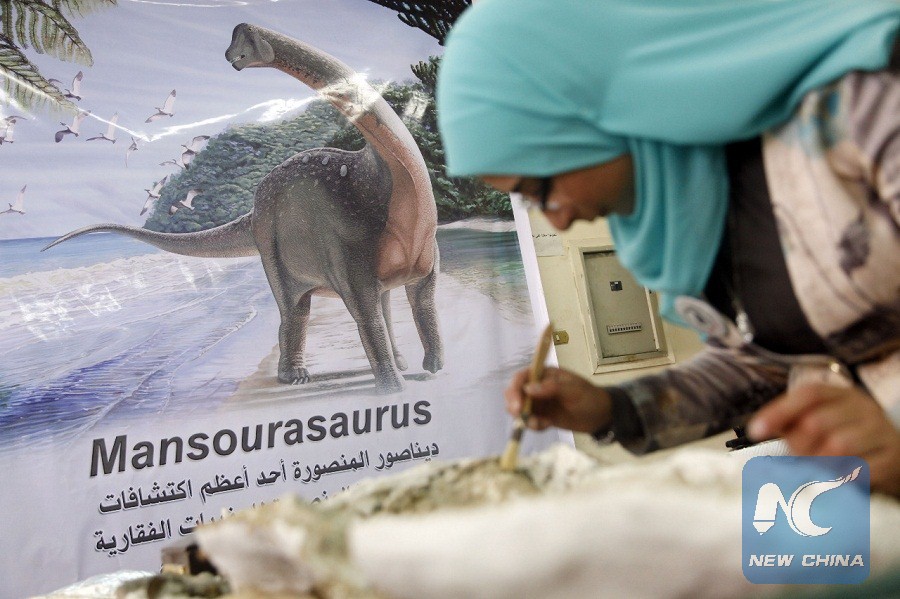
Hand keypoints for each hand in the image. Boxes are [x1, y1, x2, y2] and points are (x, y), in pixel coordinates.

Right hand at [503, 366, 610, 433]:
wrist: (601, 415)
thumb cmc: (590, 397)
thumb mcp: (573, 390)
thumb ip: (551, 388)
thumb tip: (528, 389)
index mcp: (544, 374)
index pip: (522, 377)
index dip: (515, 389)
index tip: (518, 405)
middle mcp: (537, 386)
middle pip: (515, 393)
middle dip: (514, 405)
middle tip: (520, 417)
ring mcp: (539, 402)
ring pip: (519, 409)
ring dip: (524, 418)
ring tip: (540, 424)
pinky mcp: (542, 416)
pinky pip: (530, 421)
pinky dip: (534, 425)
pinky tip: (547, 425)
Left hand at [747, 383, 899, 496]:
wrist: (895, 452)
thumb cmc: (847, 436)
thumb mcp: (823, 420)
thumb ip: (792, 422)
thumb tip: (758, 430)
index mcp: (841, 394)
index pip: (808, 395)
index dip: (778, 411)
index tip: (755, 431)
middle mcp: (863, 408)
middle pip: (817, 422)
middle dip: (797, 445)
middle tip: (795, 458)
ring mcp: (880, 432)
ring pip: (838, 446)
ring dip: (818, 463)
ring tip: (814, 470)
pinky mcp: (892, 458)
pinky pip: (860, 470)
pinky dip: (841, 478)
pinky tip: (835, 480)